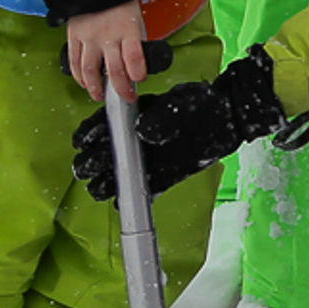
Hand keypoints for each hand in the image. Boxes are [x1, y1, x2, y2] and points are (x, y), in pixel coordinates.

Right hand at [64, 3, 150, 101]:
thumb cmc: (119, 1)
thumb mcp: (135, 19)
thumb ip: (134, 41)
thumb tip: (135, 64)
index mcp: (128, 30)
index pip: (134, 58)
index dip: (137, 74)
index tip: (139, 81)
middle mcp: (108, 36)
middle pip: (114, 70)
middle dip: (122, 89)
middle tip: (127, 97)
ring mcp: (88, 38)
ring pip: (90, 71)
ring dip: (95, 88)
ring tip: (100, 96)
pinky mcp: (74, 37)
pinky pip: (74, 62)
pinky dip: (78, 76)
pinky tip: (84, 83)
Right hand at [72, 52, 285, 199]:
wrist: (226, 119)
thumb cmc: (199, 104)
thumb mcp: (180, 104)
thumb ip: (162, 117)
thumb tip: (143, 131)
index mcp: (131, 117)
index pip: (102, 126)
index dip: (89, 135)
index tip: (82, 142)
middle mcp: (134, 140)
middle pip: (104, 154)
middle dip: (91, 162)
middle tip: (88, 168)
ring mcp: (147, 160)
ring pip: (118, 175)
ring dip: (105, 183)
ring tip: (99, 188)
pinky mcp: (162, 176)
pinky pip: (143, 189)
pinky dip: (130, 198)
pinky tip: (120, 203)